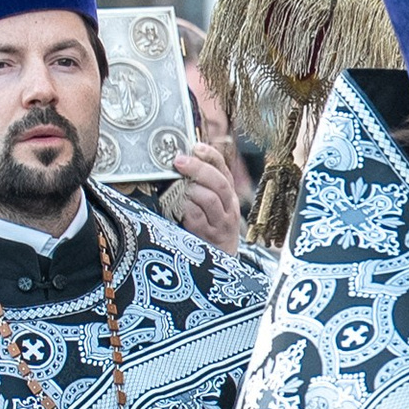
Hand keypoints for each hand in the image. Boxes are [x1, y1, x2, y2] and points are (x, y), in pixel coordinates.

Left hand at [161, 138, 244, 257]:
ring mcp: (222, 222)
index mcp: (228, 192)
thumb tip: (181, 160)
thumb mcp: (210, 203)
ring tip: (180, 187)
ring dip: (192, 190)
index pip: (223, 168)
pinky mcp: (211, 237)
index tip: (195, 147)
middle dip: (198, 169)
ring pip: (210, 199)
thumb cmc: (210, 226)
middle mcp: (229, 206)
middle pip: (218, 182)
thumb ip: (200, 184)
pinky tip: (178, 207)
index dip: (210, 155)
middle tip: (179, 161)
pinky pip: (198, 218)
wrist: (221, 260)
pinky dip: (187, 210)